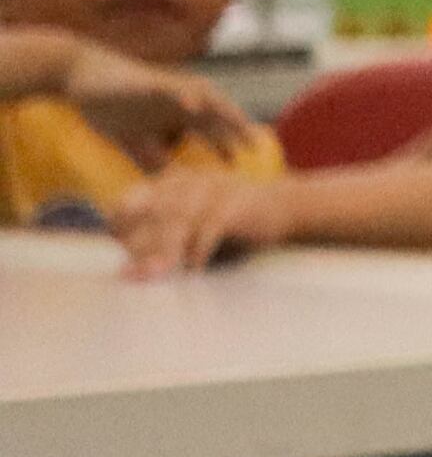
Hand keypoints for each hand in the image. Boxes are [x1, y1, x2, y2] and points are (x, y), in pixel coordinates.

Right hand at [60, 43, 257, 164]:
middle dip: (235, 129)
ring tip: (240, 125)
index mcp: (178, 114)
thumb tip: (165, 186)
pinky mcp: (149, 82)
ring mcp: (167, 89)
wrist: (82, 79)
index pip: (211, 130)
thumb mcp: (134, 141)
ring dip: (221, 111)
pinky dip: (184, 95)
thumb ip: (151, 159)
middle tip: (255, 147)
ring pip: (203, 97)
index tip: (245, 164)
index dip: (227, 144)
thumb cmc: (112, 106)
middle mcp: (179, 100)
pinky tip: (195, 106)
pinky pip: (171, 87)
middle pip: (215, 114)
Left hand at [107, 166, 298, 279]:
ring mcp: (214, 187)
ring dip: (165, 250)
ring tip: (155, 275)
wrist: (284, 207)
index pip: (129, 203)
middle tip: (132, 276)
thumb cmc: (228, 224)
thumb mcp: (188, 227)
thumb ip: (157, 240)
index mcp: (169, 183)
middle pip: (153, 212)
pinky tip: (194, 268)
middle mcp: (188, 180)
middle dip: (140, 245)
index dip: (121, 231)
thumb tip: (125, 270)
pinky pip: (212, 225)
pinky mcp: (237, 201)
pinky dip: (200, 248)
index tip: (121, 260)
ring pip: (179, 218)